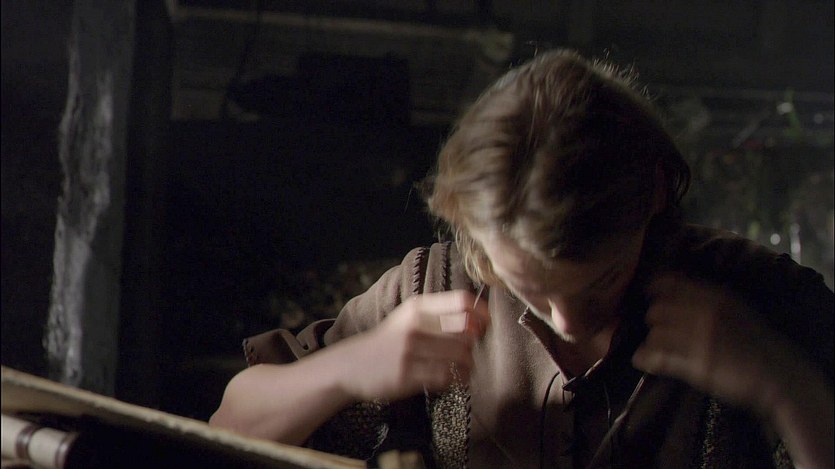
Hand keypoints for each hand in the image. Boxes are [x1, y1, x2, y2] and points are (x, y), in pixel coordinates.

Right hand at [339, 289, 489, 401]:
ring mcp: (410, 350)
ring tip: (463, 369)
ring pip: (460, 356)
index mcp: (418, 307)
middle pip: (466, 330)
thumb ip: (439, 314)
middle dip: (474, 343)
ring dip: (468, 365)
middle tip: (469, 351)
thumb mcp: (408, 317)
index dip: (481, 312)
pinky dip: (456, 380)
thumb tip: (479, 319)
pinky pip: (446, 377)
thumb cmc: (389, 341)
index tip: (486, 324)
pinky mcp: (407, 375)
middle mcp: (415, 325)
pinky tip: (452, 379)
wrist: (352, 365)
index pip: (461, 301)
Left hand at [632, 272, 798, 412]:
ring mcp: (700, 339)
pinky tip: (645, 360)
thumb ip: (708, 298)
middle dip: (654, 320)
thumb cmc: (757, 342)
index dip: (655, 290)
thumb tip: (674, 290)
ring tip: (658, 348)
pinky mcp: (696, 364)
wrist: (778, 374)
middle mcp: (705, 314)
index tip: (652, 297)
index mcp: (715, 297)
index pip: (669, 283)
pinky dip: (645, 358)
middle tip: (660, 330)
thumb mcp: (736, 308)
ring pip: (654, 334)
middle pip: (657, 310)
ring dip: (652, 342)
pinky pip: (656, 357)